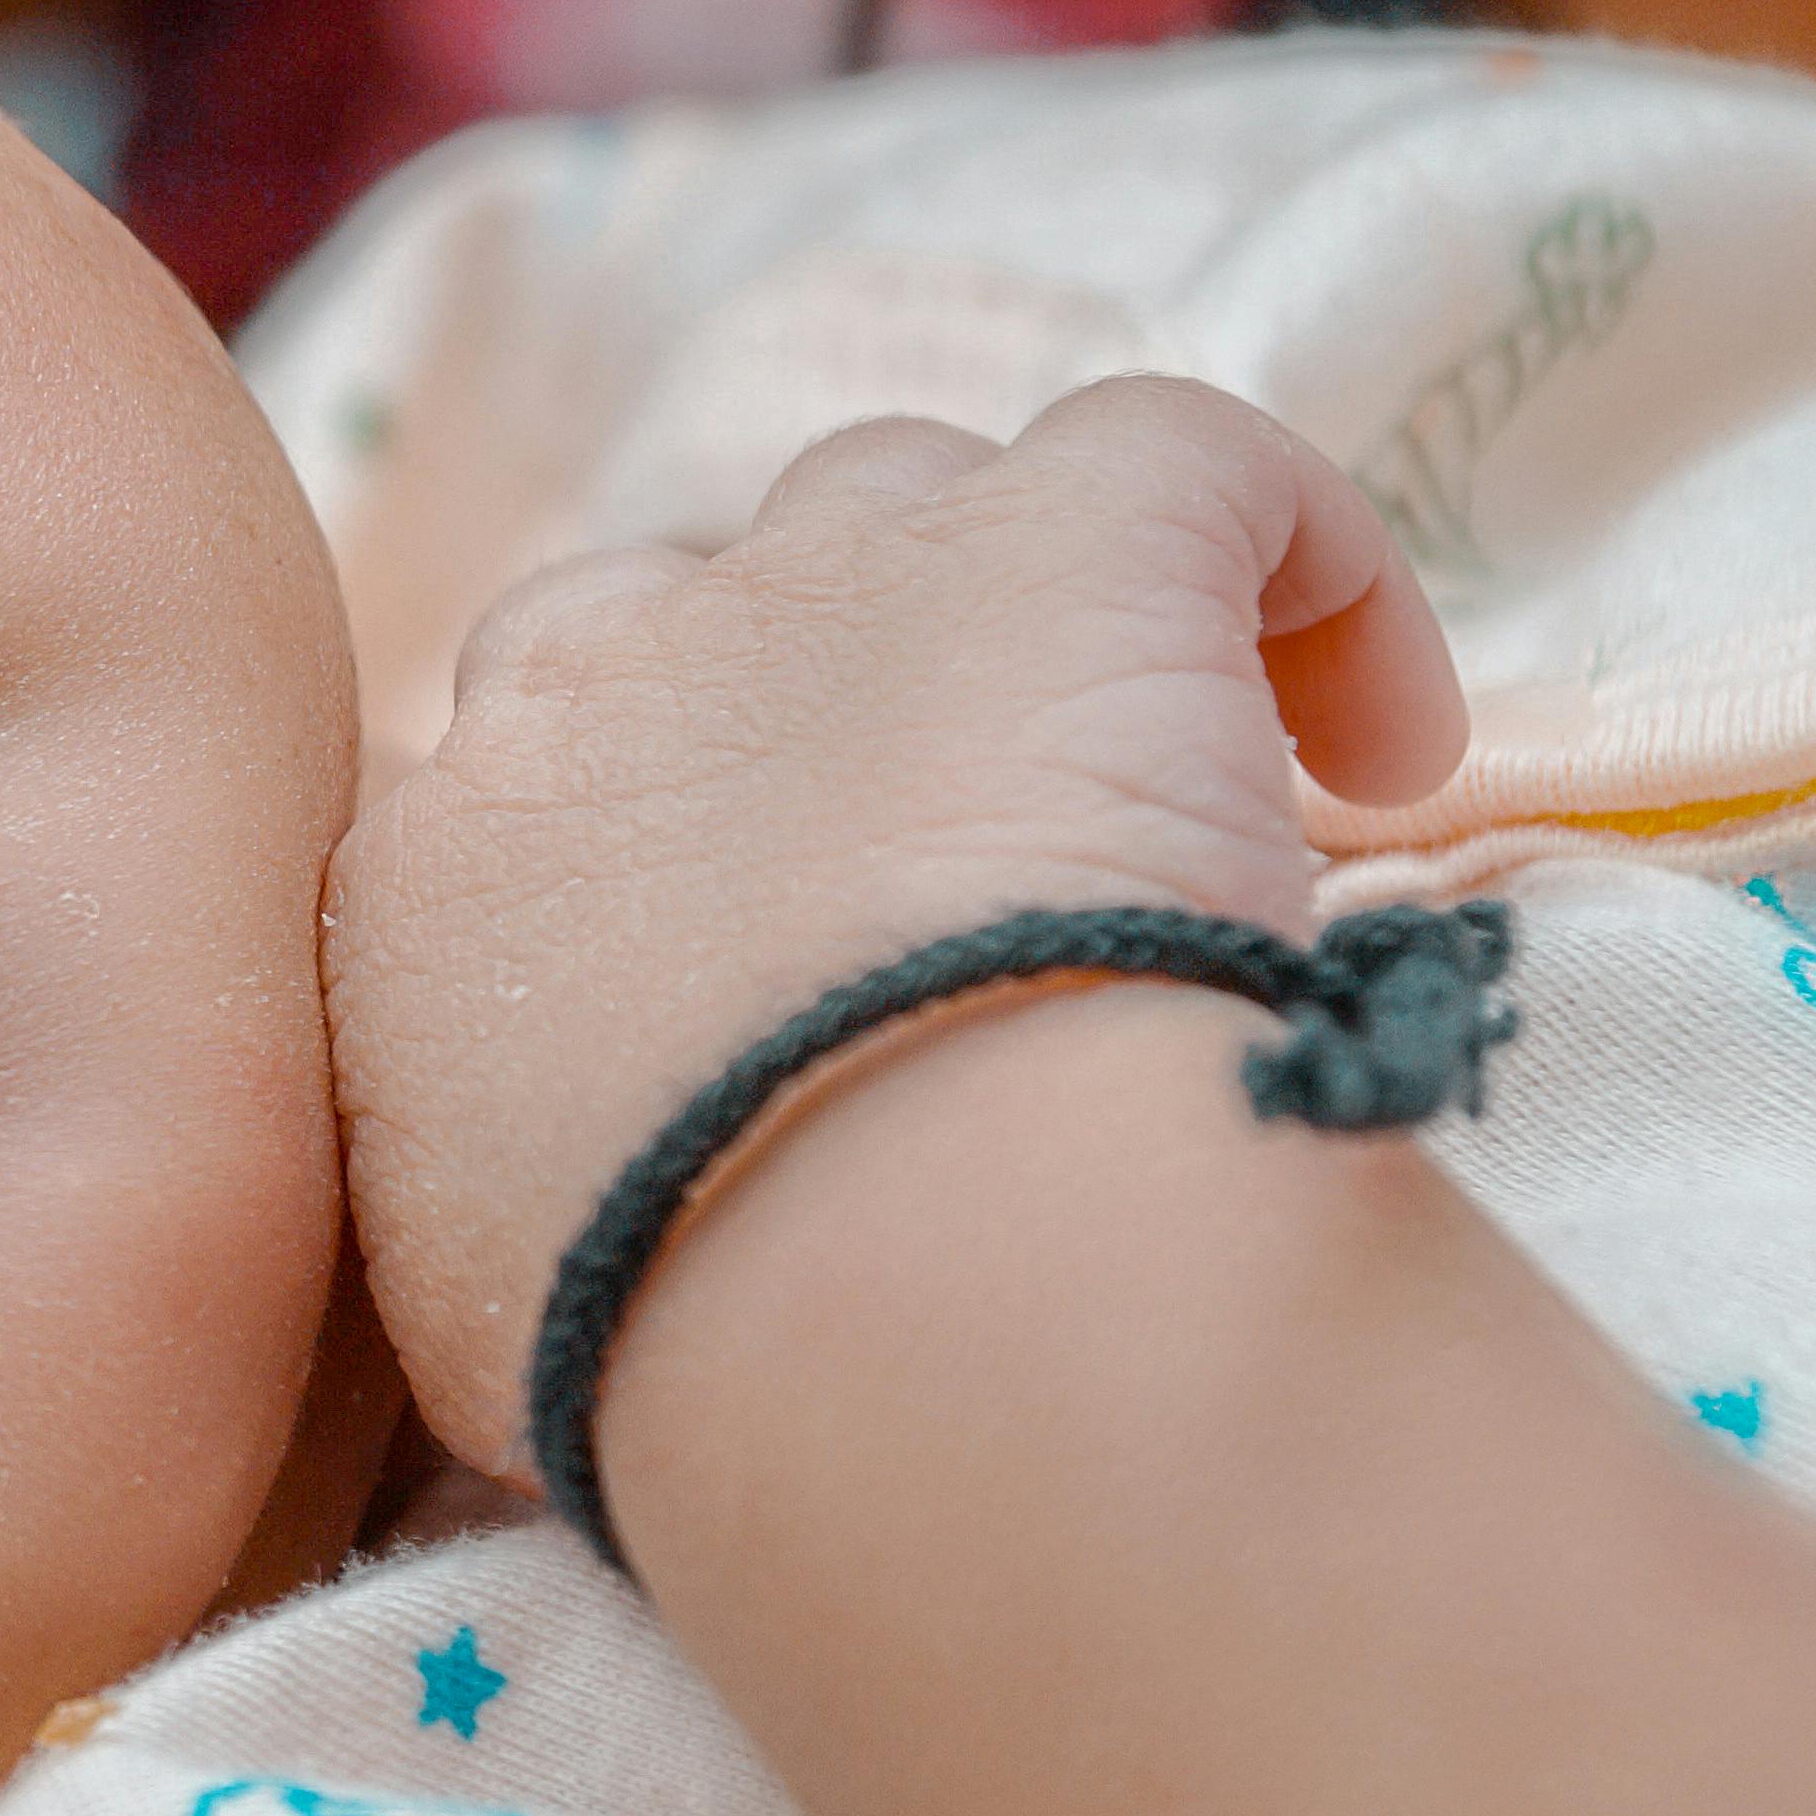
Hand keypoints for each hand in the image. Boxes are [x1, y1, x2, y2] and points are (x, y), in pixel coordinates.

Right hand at [327, 375, 1463, 1470]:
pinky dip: (1299, 560)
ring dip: (1016, 618)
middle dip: (817, 697)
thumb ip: (494, 1205)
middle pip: (699, 600)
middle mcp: (593, 679)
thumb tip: (553, 1225)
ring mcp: (823, 583)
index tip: (789, 968)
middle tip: (959, 872)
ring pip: (921, 498)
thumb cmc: (688, 1356)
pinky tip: (1384, 734)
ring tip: (1163, 795)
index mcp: (431, 873)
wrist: (882, 1275)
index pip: (523, 775)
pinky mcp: (1067, 540)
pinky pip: (1193, 459)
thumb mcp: (488, 1310)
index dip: (668, 844)